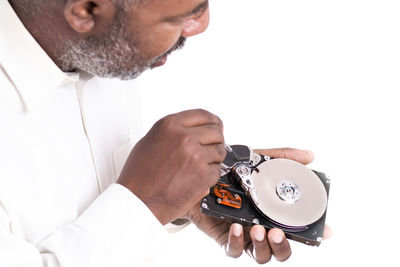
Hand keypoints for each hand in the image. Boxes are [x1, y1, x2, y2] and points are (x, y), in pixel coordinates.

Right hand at [117, 109, 225, 224]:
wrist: (137, 202)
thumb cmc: (139, 176)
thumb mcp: (150, 141)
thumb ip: (172, 132)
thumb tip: (189, 130)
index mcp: (170, 125)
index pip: (203, 115)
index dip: (212, 122)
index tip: (215, 126)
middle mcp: (184, 137)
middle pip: (215, 131)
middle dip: (215, 140)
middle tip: (210, 148)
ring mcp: (195, 156)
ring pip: (220, 151)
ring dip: (214, 158)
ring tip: (199, 166)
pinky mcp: (203, 175)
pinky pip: (217, 170)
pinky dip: (210, 175)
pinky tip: (196, 178)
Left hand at [185, 148, 331, 263]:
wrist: (202, 173)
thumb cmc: (233, 172)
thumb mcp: (259, 162)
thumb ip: (283, 160)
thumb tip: (310, 156)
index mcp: (274, 214)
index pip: (298, 230)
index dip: (314, 234)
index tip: (325, 231)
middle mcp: (262, 227)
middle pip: (281, 249)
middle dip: (284, 245)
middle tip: (278, 231)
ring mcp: (244, 235)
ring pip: (261, 255)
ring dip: (263, 245)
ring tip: (258, 229)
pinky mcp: (225, 238)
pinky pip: (233, 250)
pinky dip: (236, 241)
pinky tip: (235, 227)